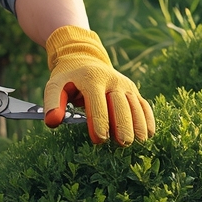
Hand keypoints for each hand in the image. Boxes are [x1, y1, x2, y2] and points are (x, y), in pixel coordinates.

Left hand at [43, 26, 154, 145]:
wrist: (84, 58)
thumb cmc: (68, 78)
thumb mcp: (55, 86)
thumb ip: (52, 103)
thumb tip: (53, 122)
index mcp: (92, 79)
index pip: (97, 103)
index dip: (99, 122)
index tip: (100, 140)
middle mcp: (112, 80)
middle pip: (120, 105)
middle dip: (123, 124)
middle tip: (124, 143)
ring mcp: (125, 85)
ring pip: (135, 105)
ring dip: (138, 123)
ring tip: (139, 141)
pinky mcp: (133, 90)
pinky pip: (143, 104)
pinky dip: (148, 118)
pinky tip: (149, 134)